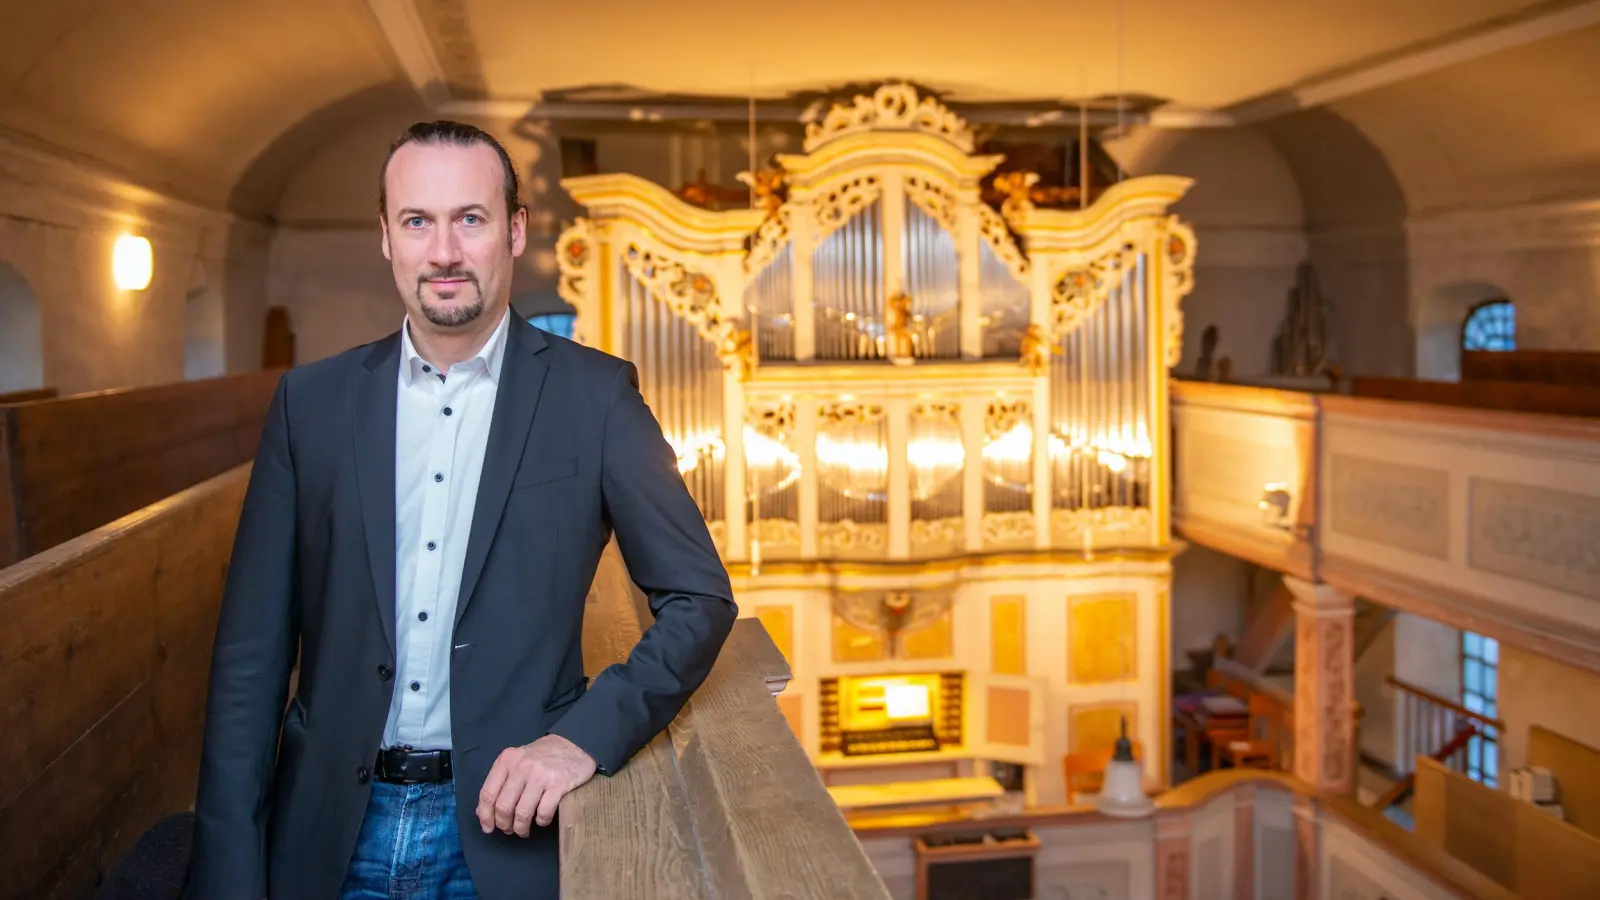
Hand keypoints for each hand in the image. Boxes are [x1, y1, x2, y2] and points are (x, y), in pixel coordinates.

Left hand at [476, 734, 596, 835]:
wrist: (575, 743)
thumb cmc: (543, 756)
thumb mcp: (517, 761)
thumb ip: (501, 782)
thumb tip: (483, 811)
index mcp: (507, 760)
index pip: (488, 793)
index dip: (485, 815)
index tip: (488, 828)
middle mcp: (521, 766)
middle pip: (503, 806)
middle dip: (504, 824)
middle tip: (509, 829)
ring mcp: (540, 775)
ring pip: (522, 812)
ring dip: (520, 828)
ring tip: (523, 830)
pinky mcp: (559, 784)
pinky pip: (543, 812)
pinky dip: (540, 821)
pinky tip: (542, 819)